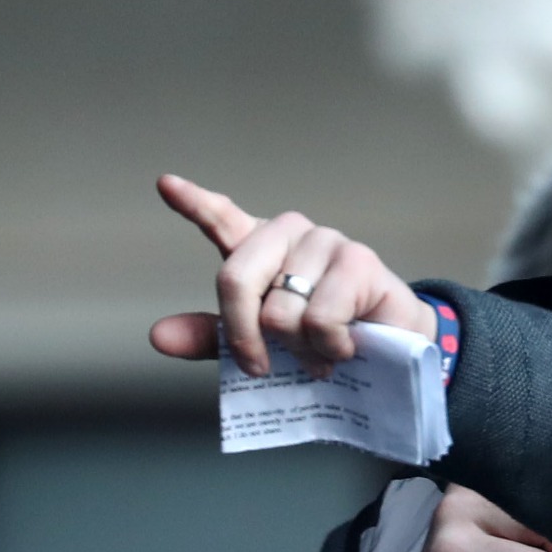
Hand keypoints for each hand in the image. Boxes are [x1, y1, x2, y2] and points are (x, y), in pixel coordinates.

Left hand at [148, 174, 436, 376]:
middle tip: (262, 367)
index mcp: (261, 250)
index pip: (222, 218)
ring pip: (279, 310)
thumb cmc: (323, 342)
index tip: (166, 184)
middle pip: (234, 279)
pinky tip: (347, 346)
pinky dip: (330, 347)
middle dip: (243, 337)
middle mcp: (289, 235)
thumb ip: (213, 337)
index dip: (194, 202)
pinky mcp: (359, 260)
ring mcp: (325, 242)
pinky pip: (320, 318)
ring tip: (321, 354)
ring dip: (300, 350)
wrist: (392, 355)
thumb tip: (158, 335)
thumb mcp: (262, 345)